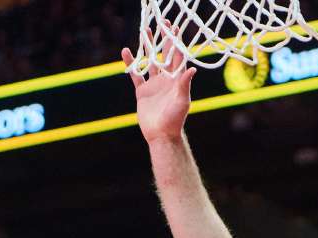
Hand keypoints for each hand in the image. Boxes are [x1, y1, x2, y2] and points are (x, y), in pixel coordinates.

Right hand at [122, 28, 196, 144]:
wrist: (161, 135)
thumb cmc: (175, 119)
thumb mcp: (182, 101)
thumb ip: (185, 84)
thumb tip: (192, 69)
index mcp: (177, 79)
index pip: (177, 56)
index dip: (176, 41)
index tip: (174, 27)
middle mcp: (166, 79)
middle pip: (165, 54)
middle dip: (164, 38)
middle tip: (162, 22)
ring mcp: (154, 84)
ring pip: (150, 61)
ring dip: (148, 46)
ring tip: (145, 31)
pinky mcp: (142, 91)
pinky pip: (135, 74)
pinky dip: (131, 63)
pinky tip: (126, 52)